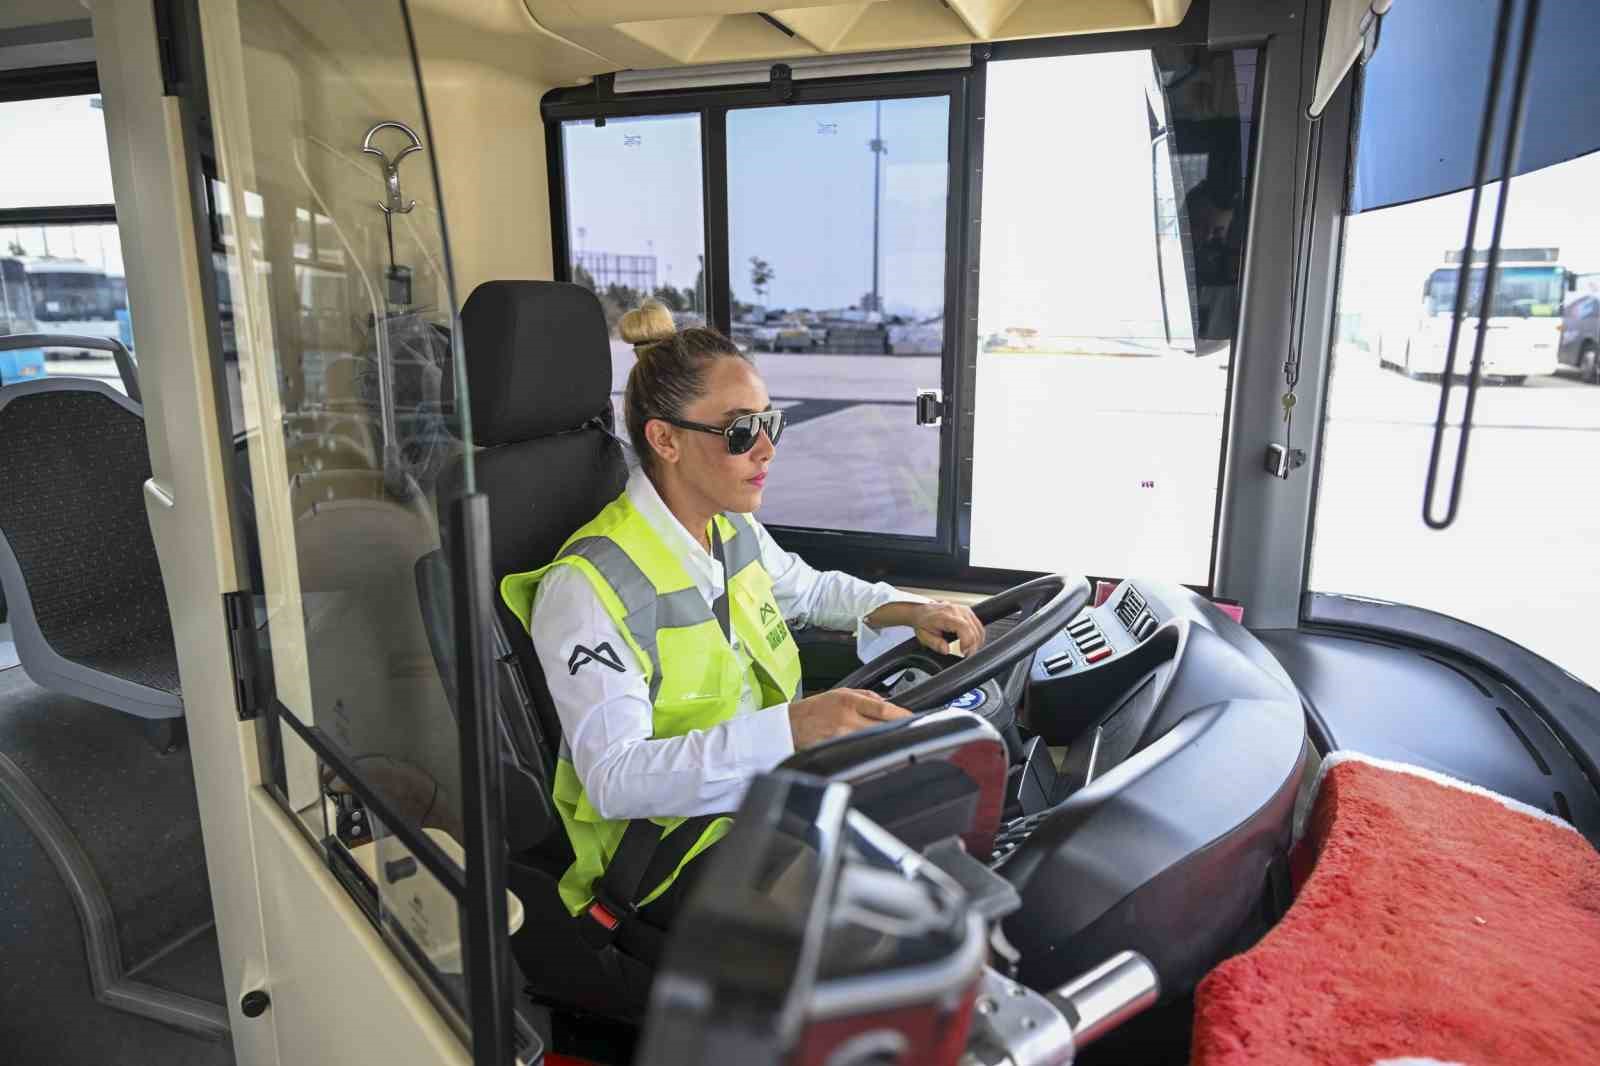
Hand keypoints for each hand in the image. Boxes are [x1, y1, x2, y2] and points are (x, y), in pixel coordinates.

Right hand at [788, 688, 911, 748]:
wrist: (789, 725)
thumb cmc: (814, 709)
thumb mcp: (839, 693)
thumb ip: (866, 696)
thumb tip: (888, 703)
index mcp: (849, 701)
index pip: (884, 709)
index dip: (903, 715)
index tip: (915, 719)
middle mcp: (847, 719)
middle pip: (883, 726)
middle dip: (900, 730)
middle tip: (915, 733)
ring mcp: (842, 737)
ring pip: (874, 741)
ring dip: (888, 742)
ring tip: (899, 743)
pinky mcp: (836, 751)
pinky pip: (860, 752)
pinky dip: (871, 753)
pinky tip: (878, 754)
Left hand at [908, 600, 985, 656]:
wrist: (921, 611)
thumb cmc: (923, 623)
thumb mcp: (924, 636)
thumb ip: (935, 644)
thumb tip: (947, 650)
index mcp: (944, 616)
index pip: (964, 627)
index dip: (967, 642)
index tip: (962, 652)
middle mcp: (956, 610)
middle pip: (973, 630)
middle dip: (972, 646)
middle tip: (964, 654)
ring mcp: (964, 610)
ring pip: (979, 628)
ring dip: (976, 642)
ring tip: (967, 649)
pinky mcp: (968, 611)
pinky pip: (979, 625)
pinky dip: (977, 636)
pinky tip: (971, 642)